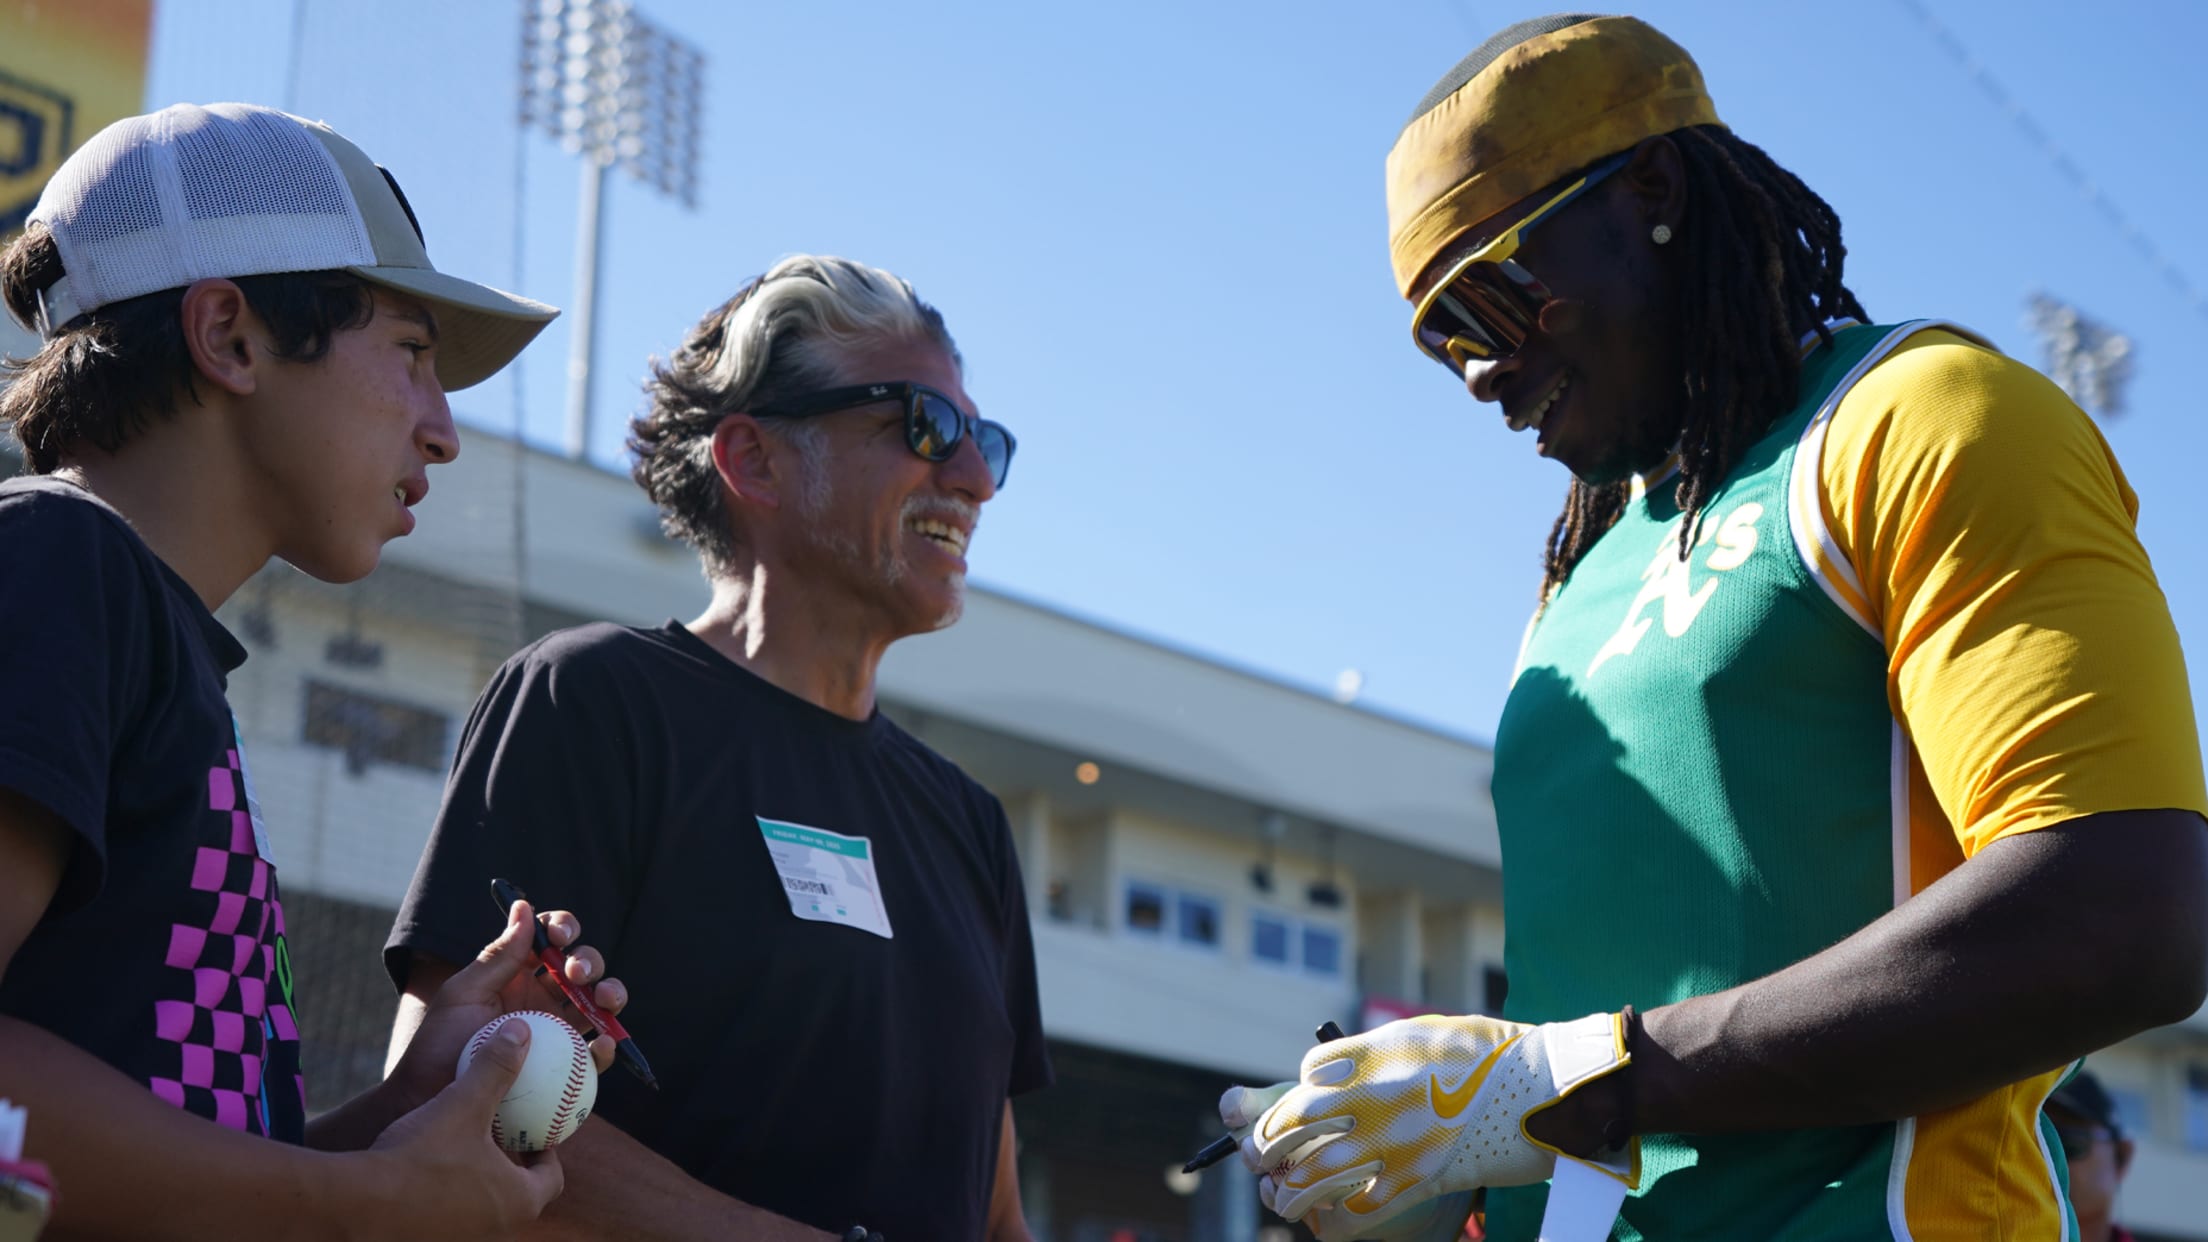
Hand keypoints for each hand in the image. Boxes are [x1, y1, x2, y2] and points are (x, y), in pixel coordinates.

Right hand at [365, 1016, 564, 1237]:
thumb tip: (520, 1032)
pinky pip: (451, 1217)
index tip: (533, 1133)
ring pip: (484, 1207)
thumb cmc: (420, 1156)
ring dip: (480, 1182)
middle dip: (513, 1167)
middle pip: (520, 1195)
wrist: (357, 1206)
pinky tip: (426, 1170)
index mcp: (519, 1201)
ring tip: (463, 1149)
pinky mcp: (429, 1241)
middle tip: (501, 1138)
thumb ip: (496, 1069)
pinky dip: (449, 1196)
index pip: (552, 1179)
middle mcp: (497, 1227)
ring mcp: (462, 1238)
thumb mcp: (464, 1104)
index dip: (547, 1153)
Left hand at [389, 900, 630, 1112]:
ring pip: (598, 1005)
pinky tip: (601, 1043)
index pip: (551, 940)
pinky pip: (593, 1056)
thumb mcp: (463, 995)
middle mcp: (540, 1000)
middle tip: (575, 974)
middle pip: (581, 968)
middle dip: (589, 962)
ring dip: (610, 994)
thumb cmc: (438, 1047)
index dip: (564, 928)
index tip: (561, 935)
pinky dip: (606, 1047)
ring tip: (604, 999)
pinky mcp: (563, 1069)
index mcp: (517, 975)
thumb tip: (524, 906)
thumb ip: (498, 955)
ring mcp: (555, 1033)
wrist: (429, 1103)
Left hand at [1226, 1013, 1634, 1238]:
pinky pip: (1361, 1206)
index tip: (1307, 1104)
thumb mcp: (1428, 1033)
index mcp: (1379, 1052)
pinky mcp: (1419, 1178)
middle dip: (1270, 1139)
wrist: (1549, 1090)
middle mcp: (1379, 1094)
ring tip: (1280, 1198)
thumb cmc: (1494, 1055)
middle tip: (1260, 1153)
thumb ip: (1381, 1049)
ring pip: (1318, 1171)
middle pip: (1298, 1120)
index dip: (1301, 1091)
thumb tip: (1344, 1064)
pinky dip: (1340, 1215)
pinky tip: (1334, 1216)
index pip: (1311, 1075)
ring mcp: (1397, 1140)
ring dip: (1291, 1190)